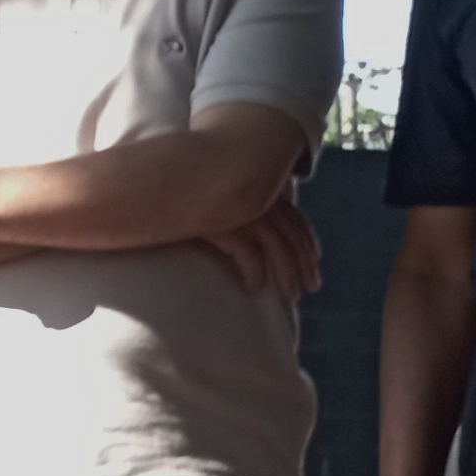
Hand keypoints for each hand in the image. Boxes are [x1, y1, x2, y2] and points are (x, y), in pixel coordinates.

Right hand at [202, 197, 322, 298]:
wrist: (161, 180)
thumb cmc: (191, 188)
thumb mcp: (227, 191)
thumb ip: (244, 202)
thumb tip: (255, 221)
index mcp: (264, 188)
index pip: (296, 218)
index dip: (308, 241)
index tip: (314, 261)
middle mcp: (260, 198)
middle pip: (293, 236)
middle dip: (304, 264)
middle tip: (310, 287)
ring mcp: (244, 211)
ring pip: (277, 248)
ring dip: (286, 274)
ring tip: (289, 295)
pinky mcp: (225, 225)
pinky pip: (248, 254)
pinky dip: (255, 272)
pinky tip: (254, 287)